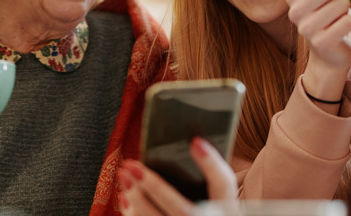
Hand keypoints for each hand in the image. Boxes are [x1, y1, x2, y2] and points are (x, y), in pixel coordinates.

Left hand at [119, 137, 236, 214]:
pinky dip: (132, 213)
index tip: (195, 141)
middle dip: (154, 187)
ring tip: (124, 175)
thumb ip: (206, 175)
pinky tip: (125, 196)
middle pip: (181, 209)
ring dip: (137, 198)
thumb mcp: (217, 194)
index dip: (211, 164)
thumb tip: (186, 142)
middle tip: (132, 165)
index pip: (223, 184)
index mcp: (226, 207)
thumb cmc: (211, 207)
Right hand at [286, 0, 350, 102]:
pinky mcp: (321, 42)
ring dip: (349, 7)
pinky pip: (348, 20)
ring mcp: (306, 28)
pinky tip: (345, 26)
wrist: (329, 54)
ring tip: (342, 13)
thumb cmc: (327, 16)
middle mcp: (294, 11)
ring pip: (342, 2)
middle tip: (340, 1)